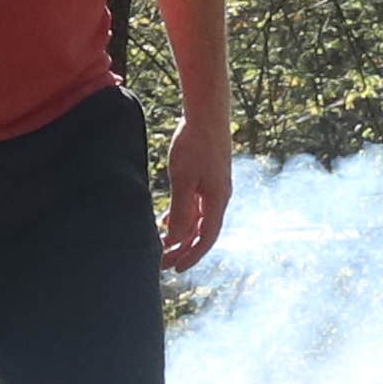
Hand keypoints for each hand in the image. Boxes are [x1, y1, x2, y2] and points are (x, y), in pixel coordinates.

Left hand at [158, 108, 232, 272]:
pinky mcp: (208, 177)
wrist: (207, 114)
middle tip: (163, 263)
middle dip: (184, 249)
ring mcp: (215, 187)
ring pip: (199, 219)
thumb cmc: (194, 145)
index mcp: (217, 200)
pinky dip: (183, 216)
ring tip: (163, 244)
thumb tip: (177, 239)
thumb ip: (181, 210)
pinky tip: (167, 218)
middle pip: (202, 232)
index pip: (206, 238)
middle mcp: (219, 197)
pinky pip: (197, 204)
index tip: (176, 268)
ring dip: (182, 233)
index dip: (192, 255)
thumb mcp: (183, 180)